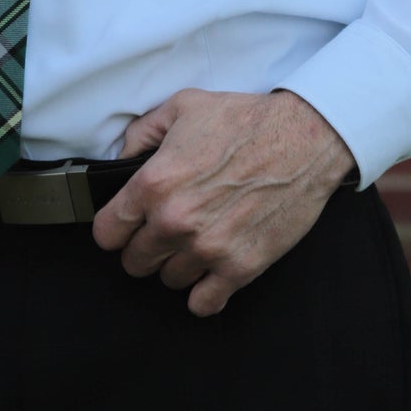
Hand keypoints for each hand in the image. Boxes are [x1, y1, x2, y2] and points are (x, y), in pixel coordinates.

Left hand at [91, 88, 354, 317]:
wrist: (304, 138)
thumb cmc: (244, 120)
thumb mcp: (182, 107)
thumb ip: (141, 134)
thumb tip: (120, 159)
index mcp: (154, 184)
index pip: (106, 233)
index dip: (114, 230)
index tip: (126, 227)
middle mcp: (174, 221)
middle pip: (135, 263)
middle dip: (145, 248)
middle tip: (164, 233)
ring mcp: (208, 249)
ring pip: (168, 282)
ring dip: (177, 266)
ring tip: (193, 244)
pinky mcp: (240, 267)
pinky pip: (204, 304)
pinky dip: (203, 294)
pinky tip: (210, 274)